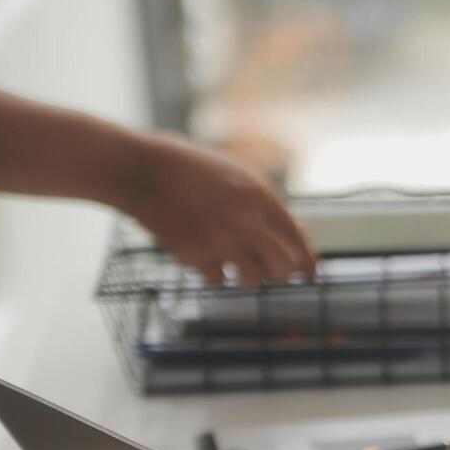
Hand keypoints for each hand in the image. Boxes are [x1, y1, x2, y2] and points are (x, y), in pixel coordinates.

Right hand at [113, 133, 316, 286]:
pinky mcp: (193, 255)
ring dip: (248, 276)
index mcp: (258, 194)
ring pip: (254, 279)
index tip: (310, 273)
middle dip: (282, 273)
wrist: (139, 169)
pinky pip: (218, 280)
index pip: (297, 237)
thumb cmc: (187, 168)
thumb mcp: (236, 174)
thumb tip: (295, 231)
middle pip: (284, 265)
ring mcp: (219, 239)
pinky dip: (215, 274)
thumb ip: (265, 202)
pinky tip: (206, 258)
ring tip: (236, 263)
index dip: (308, 261)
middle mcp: (244, 218)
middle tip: (274, 273)